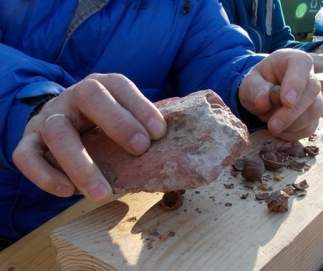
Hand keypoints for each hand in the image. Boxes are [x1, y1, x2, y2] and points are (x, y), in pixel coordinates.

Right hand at [13, 73, 166, 201]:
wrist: (65, 123)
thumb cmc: (105, 127)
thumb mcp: (125, 120)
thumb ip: (146, 129)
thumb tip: (185, 149)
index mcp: (102, 87)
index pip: (120, 85)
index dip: (140, 106)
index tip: (160, 132)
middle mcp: (73, 97)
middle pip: (89, 95)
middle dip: (118, 122)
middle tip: (141, 150)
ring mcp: (48, 117)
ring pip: (57, 131)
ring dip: (81, 163)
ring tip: (103, 193)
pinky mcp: (28, 141)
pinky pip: (26, 155)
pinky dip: (44, 175)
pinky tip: (68, 192)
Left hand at [238, 49, 322, 140]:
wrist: (262, 96)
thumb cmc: (258, 84)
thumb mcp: (249, 82)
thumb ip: (255, 88)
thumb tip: (264, 101)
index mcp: (295, 60)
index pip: (301, 66)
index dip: (296, 84)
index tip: (287, 102)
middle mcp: (310, 77)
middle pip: (312, 91)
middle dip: (292, 112)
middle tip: (273, 126)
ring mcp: (315, 97)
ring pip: (315, 111)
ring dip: (293, 124)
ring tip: (272, 127)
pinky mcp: (313, 116)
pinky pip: (310, 127)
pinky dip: (294, 133)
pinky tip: (280, 131)